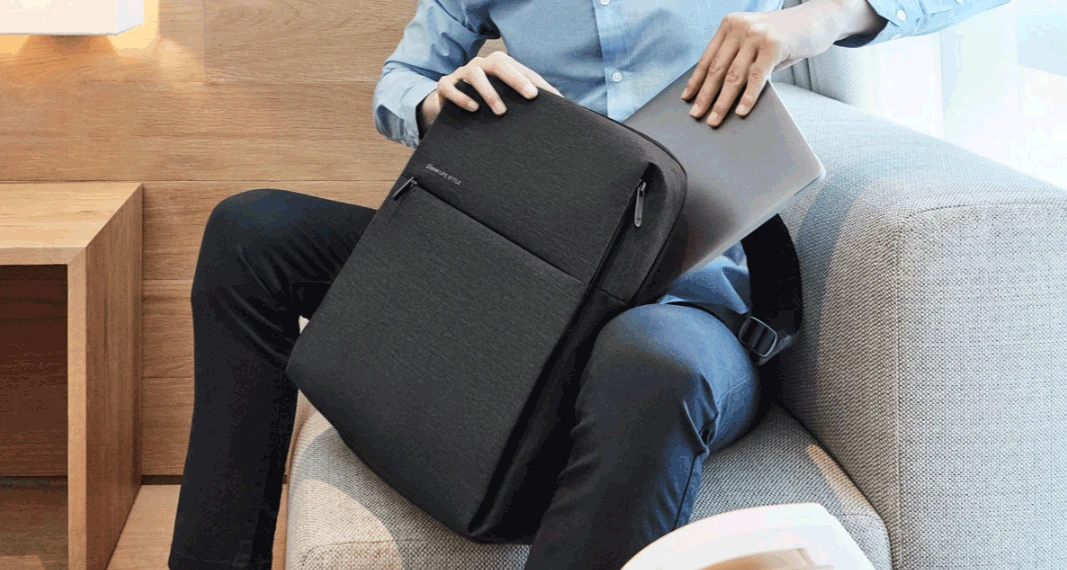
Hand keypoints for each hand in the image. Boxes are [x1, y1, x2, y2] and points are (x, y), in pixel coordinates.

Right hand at [418, 52, 561, 129]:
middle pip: (498, 64)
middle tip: (530, 96)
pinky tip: (474, 109)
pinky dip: (462, 97)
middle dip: (516, 79)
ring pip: (474, 74)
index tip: (547, 96)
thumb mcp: (505, 97)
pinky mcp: (444, 85)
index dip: (533, 80)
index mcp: (497, 65)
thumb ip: (525, 97)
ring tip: (501, 111)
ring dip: (489, 92)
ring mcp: (461, 74)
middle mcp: (480, 65)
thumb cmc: (484, 100)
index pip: (519, 68)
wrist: (448, 103)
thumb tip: (559, 103)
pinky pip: (450, 87)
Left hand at [681, 0, 884, 127]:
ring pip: (734, 76)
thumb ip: (739, 59)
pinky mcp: (774, 44)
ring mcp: (756, 34)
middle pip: (717, 69)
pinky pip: (756, 77)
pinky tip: (741, 111)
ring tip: (715, 120)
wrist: (818, 19)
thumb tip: (718, 91)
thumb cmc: (785, 37)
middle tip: (697, 116)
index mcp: (730, 25)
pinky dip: (748, 97)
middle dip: (705, 96)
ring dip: (722, 102)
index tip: (687, 99)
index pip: (708, 57)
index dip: (696, 80)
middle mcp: (740, 26)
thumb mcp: (756, 44)